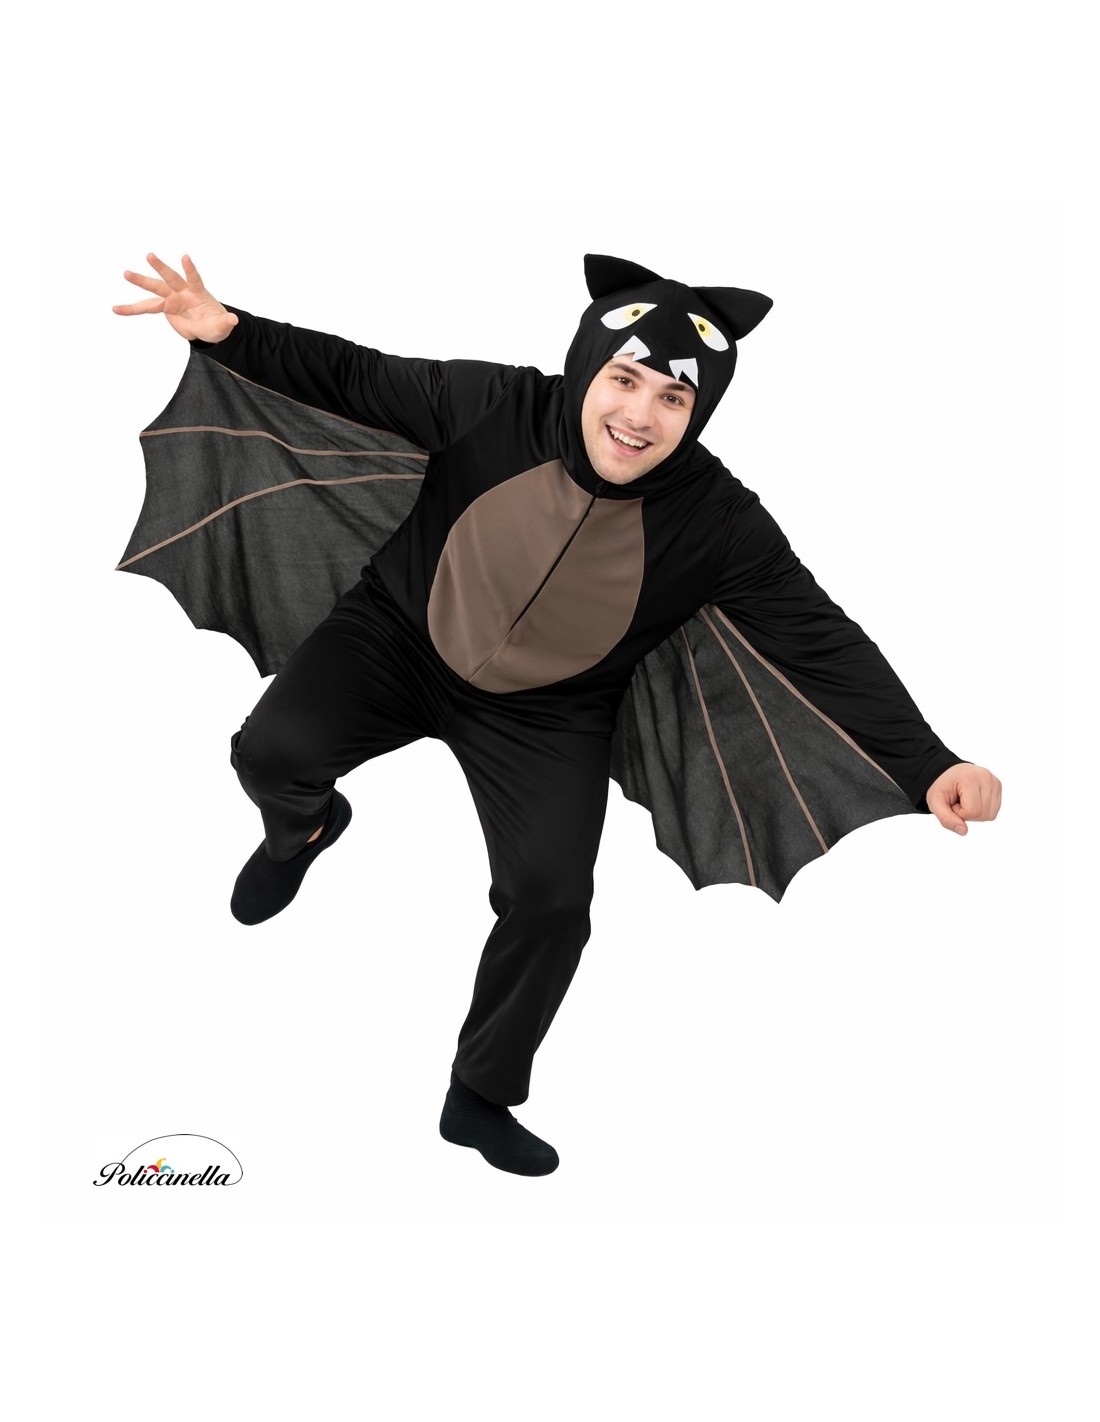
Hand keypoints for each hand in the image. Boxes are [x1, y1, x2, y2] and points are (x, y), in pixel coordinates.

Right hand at [113, 253, 237, 343]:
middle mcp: (182, 292)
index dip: (190, 269)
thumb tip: (235, 320)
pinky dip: (131, 309)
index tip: (185, 257)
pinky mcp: (163, 307)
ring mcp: (171, 298)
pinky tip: (116, 309)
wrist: (206, 328)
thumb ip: (226, 323)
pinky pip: (144, 308)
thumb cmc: (215, 324)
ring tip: (126, 273)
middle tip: (150, 255)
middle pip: (170, 278)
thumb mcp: (222, 326)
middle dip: (160, 267)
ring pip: (154, 288)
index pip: (194, 278)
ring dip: (140, 281)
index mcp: (198, 293)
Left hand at [925, 763, 1001, 834]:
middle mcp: (986, 777)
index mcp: (970, 778)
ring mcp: (994, 781)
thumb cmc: (942, 787)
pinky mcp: (998, 786)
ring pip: (990, 815)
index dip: (959, 813)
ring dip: (975, 813)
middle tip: (958, 801)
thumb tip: (964, 831)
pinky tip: (973, 800)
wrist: (948, 774)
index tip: (952, 802)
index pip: (972, 811)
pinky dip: (982, 810)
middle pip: (983, 815)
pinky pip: (993, 811)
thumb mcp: (934, 802)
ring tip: (965, 800)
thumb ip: (946, 819)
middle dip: (967, 814)